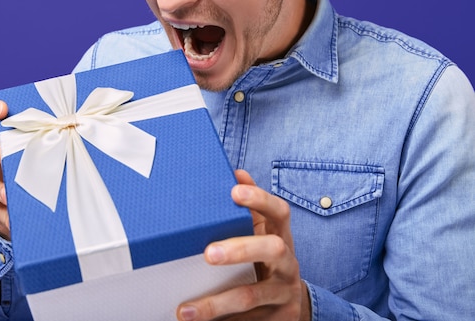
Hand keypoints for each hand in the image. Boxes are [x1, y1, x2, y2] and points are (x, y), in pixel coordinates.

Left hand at [176, 170, 309, 320]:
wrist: (291, 303)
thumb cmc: (267, 260)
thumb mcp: (263, 233)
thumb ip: (251, 208)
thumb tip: (237, 172)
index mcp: (280, 235)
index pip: (279, 211)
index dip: (260, 199)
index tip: (235, 192)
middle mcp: (287, 262)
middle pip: (272, 250)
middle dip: (240, 249)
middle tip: (208, 253)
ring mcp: (282, 293)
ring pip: (252, 296)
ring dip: (217, 303)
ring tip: (186, 310)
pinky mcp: (277, 318)